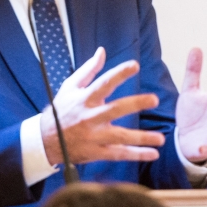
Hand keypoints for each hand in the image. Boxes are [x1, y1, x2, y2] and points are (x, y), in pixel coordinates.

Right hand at [41, 48, 166, 165]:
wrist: (45, 140)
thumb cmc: (60, 111)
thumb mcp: (70, 87)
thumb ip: (89, 70)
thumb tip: (102, 51)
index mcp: (85, 99)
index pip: (104, 83)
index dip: (119, 74)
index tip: (135, 66)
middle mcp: (90, 117)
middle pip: (116, 109)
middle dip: (135, 104)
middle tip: (154, 99)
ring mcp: (94, 136)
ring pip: (120, 137)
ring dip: (142, 138)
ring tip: (161, 138)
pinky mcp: (96, 152)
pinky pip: (118, 154)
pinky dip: (136, 155)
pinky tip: (153, 154)